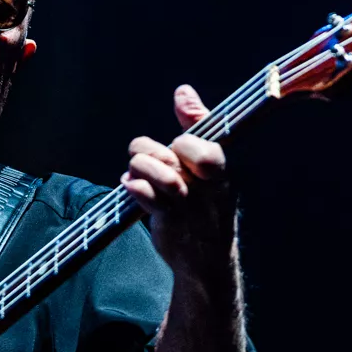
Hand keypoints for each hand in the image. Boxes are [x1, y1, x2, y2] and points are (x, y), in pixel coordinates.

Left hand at [124, 85, 237, 282]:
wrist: (207, 260)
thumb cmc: (207, 203)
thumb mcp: (210, 165)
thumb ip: (197, 125)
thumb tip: (183, 91)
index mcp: (221, 169)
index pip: (200, 145)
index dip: (182, 142)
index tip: (177, 147)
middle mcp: (208, 186)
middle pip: (174, 152)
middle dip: (150, 151)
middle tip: (145, 158)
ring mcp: (189, 205)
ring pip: (157, 172)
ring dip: (138, 166)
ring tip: (134, 171)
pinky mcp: (169, 221)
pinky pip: (144, 194)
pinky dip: (132, 186)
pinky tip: (130, 186)